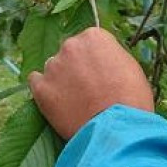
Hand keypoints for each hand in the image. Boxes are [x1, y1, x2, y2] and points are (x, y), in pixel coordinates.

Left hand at [28, 28, 154, 139]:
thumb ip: (111, 57)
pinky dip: (44, 90)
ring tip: (74, 101)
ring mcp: (53, 67)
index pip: (90, 41)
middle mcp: (70, 46)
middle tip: (87, 88)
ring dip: (61, 79)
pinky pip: (36, 82)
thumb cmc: (131, 100)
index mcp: (94, 36)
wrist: (115, 130)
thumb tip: (102, 61)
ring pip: (54, 68)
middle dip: (76, 66)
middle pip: (70, 52)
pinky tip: (56, 102)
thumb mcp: (130, 68)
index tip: (100, 73)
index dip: (96, 59)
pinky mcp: (40, 88)